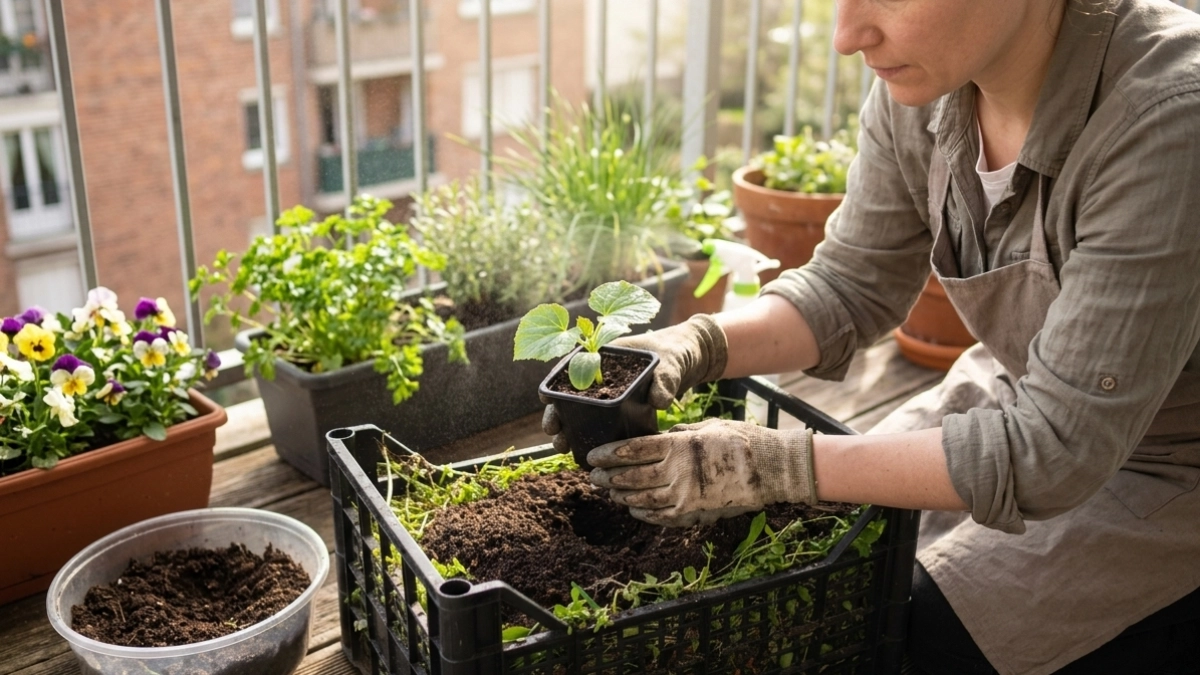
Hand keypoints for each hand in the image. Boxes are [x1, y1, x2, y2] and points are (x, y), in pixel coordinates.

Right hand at [540, 314, 728, 453]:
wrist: (690, 359)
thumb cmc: (676, 352)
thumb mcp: (670, 363)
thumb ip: (665, 379)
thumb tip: (659, 402)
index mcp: (605, 354)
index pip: (570, 367)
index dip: (554, 384)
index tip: (546, 400)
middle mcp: (602, 374)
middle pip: (569, 394)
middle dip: (557, 415)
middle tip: (554, 435)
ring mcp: (609, 393)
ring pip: (581, 412)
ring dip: (570, 429)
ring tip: (563, 448)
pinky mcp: (620, 409)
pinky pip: (601, 423)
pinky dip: (592, 435)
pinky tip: (585, 451)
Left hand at [586, 418, 815, 526]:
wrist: (772, 469)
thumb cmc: (743, 441)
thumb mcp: (708, 427)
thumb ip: (679, 434)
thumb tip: (658, 438)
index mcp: (678, 446)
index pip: (632, 449)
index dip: (609, 454)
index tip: (593, 456)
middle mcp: (676, 472)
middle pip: (630, 476)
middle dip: (608, 476)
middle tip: (593, 476)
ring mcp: (684, 496)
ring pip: (641, 499)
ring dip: (621, 496)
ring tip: (609, 491)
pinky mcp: (694, 513)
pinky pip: (660, 516)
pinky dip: (643, 513)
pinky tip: (634, 509)